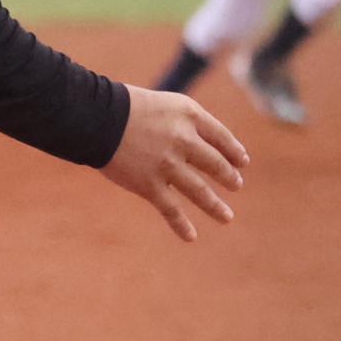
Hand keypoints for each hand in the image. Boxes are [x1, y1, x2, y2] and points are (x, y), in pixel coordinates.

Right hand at [99, 86, 249, 241]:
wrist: (98, 118)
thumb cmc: (127, 107)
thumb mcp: (164, 104)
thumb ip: (184, 122)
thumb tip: (202, 146)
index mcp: (190, 116)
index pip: (221, 137)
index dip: (234, 151)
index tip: (242, 162)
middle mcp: (183, 141)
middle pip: (215, 164)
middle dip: (228, 177)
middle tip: (237, 185)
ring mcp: (168, 165)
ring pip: (199, 191)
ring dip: (215, 206)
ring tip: (227, 217)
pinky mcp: (149, 185)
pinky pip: (171, 210)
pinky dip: (181, 225)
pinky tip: (191, 237)